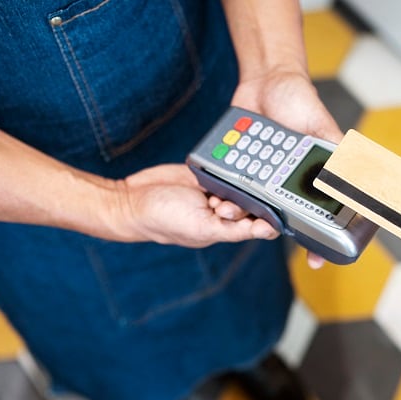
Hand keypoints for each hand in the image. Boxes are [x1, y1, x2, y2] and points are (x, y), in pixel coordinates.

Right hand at [105, 164, 278, 245]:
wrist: (133, 199)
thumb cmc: (165, 222)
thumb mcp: (202, 229)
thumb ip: (234, 230)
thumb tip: (265, 230)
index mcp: (227, 230)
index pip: (261, 223)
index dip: (267, 216)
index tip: (264, 209)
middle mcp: (225, 212)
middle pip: (253, 199)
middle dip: (242, 199)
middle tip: (219, 203)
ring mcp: (215, 192)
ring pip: (240, 181)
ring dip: (231, 183)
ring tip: (210, 194)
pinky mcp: (206, 174)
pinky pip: (224, 167)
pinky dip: (223, 167)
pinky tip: (215, 170)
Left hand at [232, 70, 341, 268]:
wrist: (266, 79)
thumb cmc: (301, 103)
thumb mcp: (324, 128)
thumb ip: (337, 152)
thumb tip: (359, 175)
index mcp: (306, 179)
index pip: (313, 215)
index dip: (315, 240)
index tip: (316, 260)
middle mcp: (282, 182)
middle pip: (275, 214)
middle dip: (268, 224)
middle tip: (261, 228)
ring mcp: (257, 175)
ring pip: (249, 203)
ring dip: (239, 210)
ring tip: (228, 209)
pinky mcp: (236, 165)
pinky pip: (228, 183)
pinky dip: (222, 190)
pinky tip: (216, 194)